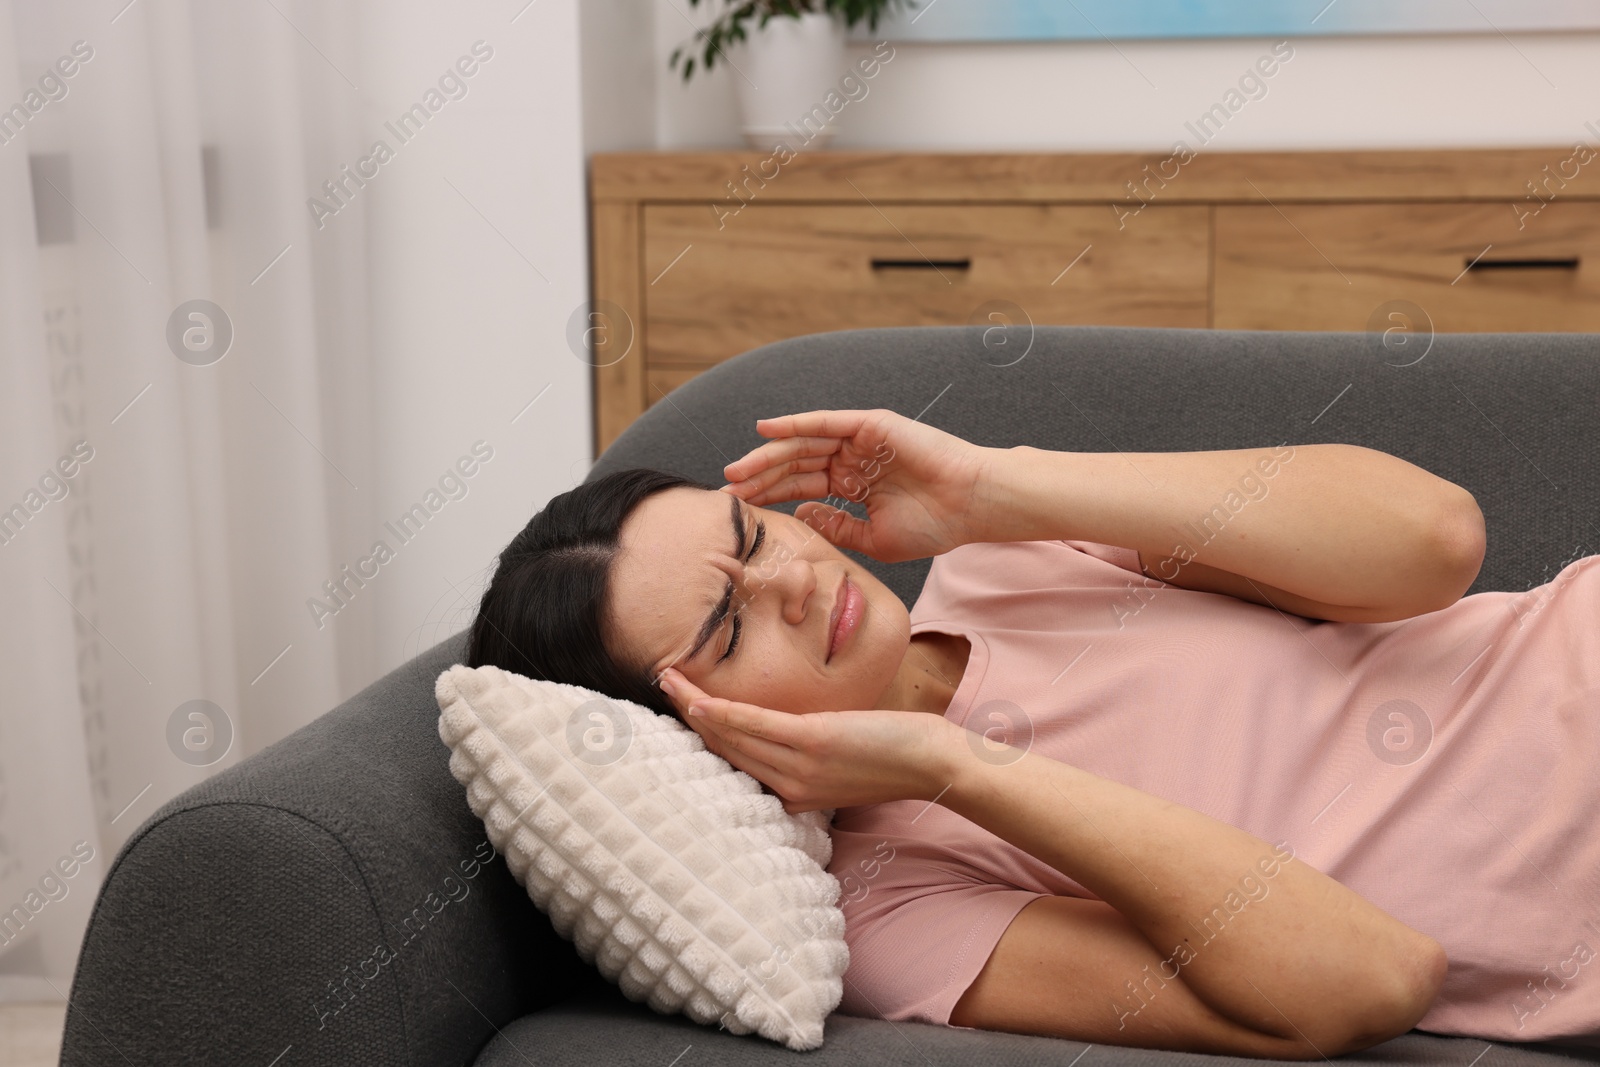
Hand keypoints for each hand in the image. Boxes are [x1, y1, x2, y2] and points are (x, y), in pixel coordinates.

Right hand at [657, 667, 957, 814]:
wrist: (935, 764)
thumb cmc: (896, 756)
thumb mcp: (844, 762)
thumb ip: (812, 754)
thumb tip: (792, 732)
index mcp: (794, 795)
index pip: (737, 763)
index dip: (704, 734)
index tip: (684, 707)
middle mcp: (789, 787)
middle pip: (725, 750)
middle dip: (689, 717)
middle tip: (665, 684)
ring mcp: (799, 768)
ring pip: (731, 736)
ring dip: (694, 708)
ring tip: (670, 681)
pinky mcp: (812, 743)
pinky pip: (755, 725)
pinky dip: (723, 712)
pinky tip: (700, 698)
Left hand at [719, 408, 996, 562]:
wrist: (970, 506)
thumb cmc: (933, 526)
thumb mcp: (873, 539)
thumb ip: (836, 526)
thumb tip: (800, 515)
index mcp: (855, 486)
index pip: (801, 488)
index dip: (769, 497)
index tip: (738, 511)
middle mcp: (854, 459)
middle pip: (796, 466)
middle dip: (759, 478)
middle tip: (726, 492)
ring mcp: (861, 440)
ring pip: (804, 444)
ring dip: (768, 456)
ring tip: (736, 471)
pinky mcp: (871, 425)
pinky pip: (825, 422)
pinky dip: (795, 423)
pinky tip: (766, 430)